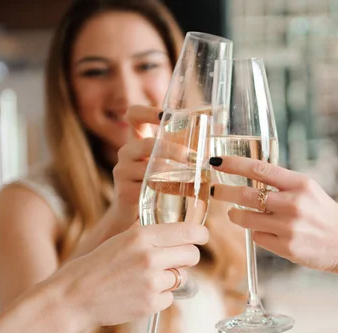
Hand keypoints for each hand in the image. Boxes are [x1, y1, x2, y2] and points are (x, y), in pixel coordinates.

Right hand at [50, 222, 208, 331]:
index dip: (200, 235)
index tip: (202, 237)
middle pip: (192, 255)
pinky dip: (159, 297)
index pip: (188, 232)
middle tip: (174, 260)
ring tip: (145, 279)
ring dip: (171, 278)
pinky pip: (170, 297)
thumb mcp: (121, 239)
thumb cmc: (96, 265)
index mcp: (142, 235)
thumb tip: (176, 230)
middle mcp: (150, 257)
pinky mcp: (151, 303)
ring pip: (181, 277)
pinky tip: (139, 294)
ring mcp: (152, 282)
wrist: (74, 296)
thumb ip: (148, 234)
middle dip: (186, 257)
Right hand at [110, 105, 195, 228]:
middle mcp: (126, 152)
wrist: (136, 216)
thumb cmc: (158, 183)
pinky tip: (185, 192)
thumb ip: (183, 145)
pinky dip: (171, 189)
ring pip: (149, 168)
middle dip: (173, 150)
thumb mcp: (167, 160)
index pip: (133, 116)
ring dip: (175, 172)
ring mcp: (122, 172)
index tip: (166, 115)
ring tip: (196, 177)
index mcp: (136, 140)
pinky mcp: (125, 192)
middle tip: (194, 158)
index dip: (147, 111)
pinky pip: (149, 187)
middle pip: (147, 143)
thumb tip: (215, 123)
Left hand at [209, 156, 337, 273]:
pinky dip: (257, 233)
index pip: (259, 169)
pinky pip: (258, 237)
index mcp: (300, 184)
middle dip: (224, 192)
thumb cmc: (326, 215)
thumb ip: (282, 185)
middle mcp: (294, 203)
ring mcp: (289, 227)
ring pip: (247, 219)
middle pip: (246, 195)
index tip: (216, 161)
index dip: (234, 165)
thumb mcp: (309, 191)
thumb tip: (249, 178)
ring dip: (235, 215)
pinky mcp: (286, 248)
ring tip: (233, 213)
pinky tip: (265, 232)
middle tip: (215, 191)